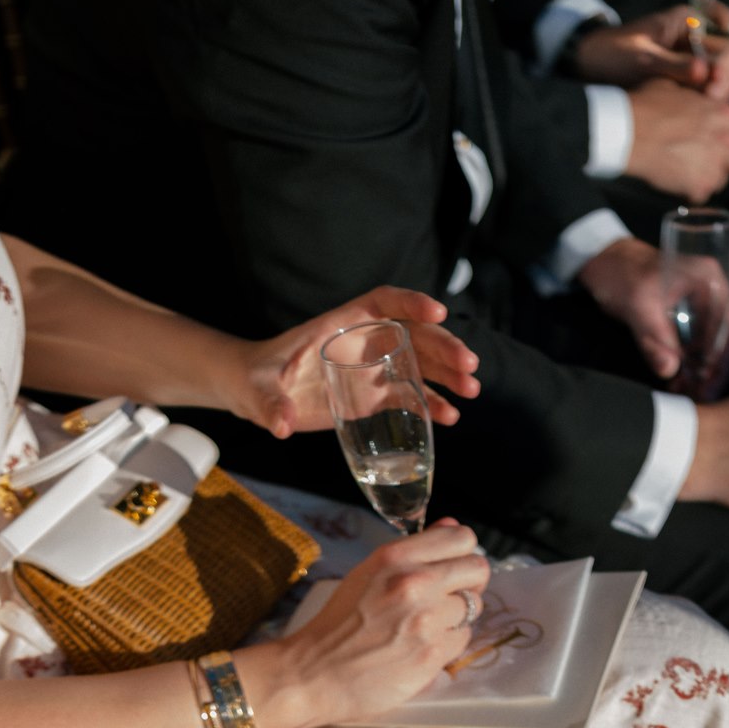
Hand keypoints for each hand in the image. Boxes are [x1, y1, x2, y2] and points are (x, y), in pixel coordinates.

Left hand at [237, 288, 480, 437]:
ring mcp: (372, 369)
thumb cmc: (257, 380)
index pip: (383, 302)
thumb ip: (270, 405)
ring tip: (471, 390)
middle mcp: (363, 342)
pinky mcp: (373, 397)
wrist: (259, 395)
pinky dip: (431, 404)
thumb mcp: (259, 391)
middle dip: (444, 346)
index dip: (411, 303)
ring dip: (448, 375)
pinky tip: (450, 417)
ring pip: (420, 364)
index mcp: (341, 325)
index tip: (438, 311)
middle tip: (469, 366)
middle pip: (413, 334)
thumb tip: (280, 425)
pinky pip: (409, 396)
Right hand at [248, 522, 491, 727]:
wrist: (313, 673)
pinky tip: (421, 647)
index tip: (453, 566)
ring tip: (427, 626)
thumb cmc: (338, 623)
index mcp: (396, 557)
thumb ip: (414, 551)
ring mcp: (426, 621)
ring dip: (456, 616)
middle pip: (477, 570)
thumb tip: (451, 526)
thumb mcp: (369, 572)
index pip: (461, 538)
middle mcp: (415, 583)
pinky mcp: (432, 655)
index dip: (461, 552)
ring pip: (473, 607)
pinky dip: (447, 644)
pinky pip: (462, 640)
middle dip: (468, 582)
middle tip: (448, 597)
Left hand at [573, 7, 728, 101]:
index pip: (726, 41)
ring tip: (703, 111)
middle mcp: (697, 40)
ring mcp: (691, 62)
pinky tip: (696, 115)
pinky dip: (704, 104)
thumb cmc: (613, 53)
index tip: (714, 80)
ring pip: (720, 81)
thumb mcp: (643, 59)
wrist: (590, 65)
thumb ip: (673, 65)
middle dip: (724, 82)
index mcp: (690, 21)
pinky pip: (703, 93)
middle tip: (710, 101)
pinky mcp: (683, 81)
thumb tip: (703, 72)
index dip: (726, 63)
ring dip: (717, 96)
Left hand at [578, 236, 728, 382]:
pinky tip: (678, 381)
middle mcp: (711, 289)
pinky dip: (690, 362)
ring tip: (689, 393)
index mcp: (708, 279)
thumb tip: (670, 371)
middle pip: (728, 334)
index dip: (727, 351)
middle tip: (702, 393)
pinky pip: (696, 341)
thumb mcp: (637, 306)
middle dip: (716, 366)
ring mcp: (699, 302)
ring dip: (703, 368)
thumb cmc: (621, 273)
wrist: (603, 261)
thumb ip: (653, 339)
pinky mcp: (685, 315)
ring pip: (712, 341)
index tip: (711, 376)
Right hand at [624, 79, 728, 201]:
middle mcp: (722, 138)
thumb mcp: (674, 86)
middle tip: (706, 164)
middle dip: (726, 164)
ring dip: (707, 180)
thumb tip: (694, 99)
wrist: (626, 131)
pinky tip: (679, 187)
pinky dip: (691, 194)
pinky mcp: (695, 185)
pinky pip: (701, 197)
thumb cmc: (644, 105)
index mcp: (720, 113)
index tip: (718, 143)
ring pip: (720, 181)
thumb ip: (694, 98)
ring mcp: (710, 164)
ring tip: (689, 176)